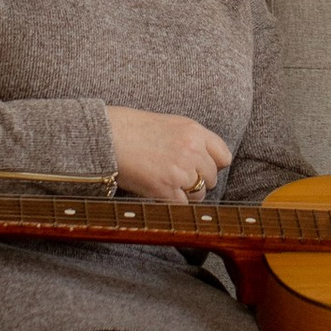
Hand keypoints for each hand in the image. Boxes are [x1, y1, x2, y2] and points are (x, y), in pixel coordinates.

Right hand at [107, 109, 233, 202]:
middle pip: (212, 177)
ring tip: (166, 185)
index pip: (224, 156)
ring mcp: (180, 170)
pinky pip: (182, 206)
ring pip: (199, 194)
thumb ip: (190, 140)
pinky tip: (159, 194)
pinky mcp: (166, 188)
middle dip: (197, 181)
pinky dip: (173, 204)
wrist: (106, 135)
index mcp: (195, 131)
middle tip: (177, 179)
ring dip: (186, 195)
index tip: (202, 169)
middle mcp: (192, 150)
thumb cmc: (131, 128)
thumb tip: (204, 161)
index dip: (213, 165)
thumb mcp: (169, 124)